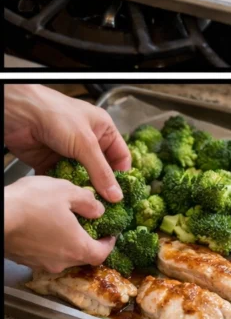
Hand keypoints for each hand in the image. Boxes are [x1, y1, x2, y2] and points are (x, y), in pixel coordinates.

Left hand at [4, 84, 129, 201]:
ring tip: (86, 205)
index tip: (120, 195)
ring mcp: (69, 152)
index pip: (120, 156)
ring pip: (81, 177)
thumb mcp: (86, 144)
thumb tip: (116, 196)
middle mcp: (87, 141)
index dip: (121, 175)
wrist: (20, 113)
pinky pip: (62, 180)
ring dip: (82, 189)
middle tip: (104, 205)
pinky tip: (68, 198)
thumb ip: (101, 172)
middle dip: (101, 186)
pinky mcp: (51, 161)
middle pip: (101, 170)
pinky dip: (65, 188)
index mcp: (102, 130)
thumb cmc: (56, 116)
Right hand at [5, 176, 115, 271]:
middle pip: (82, 257)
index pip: (102, 254)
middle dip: (88, 243)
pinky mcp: (25, 260)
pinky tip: (43, 228)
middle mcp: (61, 261)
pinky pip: (43, 254)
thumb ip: (87, 202)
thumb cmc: (32, 203)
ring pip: (62, 256)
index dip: (109, 244)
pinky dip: (49, 244)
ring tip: (64, 225)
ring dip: (67, 243)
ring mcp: (41, 263)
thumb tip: (98, 210)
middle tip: (89, 228)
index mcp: (78, 247)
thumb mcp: (66, 192)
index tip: (110, 234)